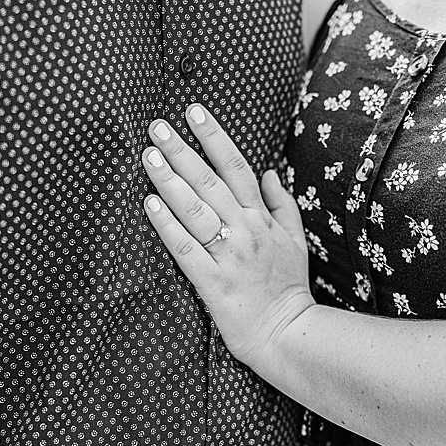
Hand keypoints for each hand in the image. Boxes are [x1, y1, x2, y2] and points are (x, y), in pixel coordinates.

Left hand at [140, 102, 316, 374]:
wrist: (290, 333)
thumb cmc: (288, 286)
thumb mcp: (296, 240)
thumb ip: (283, 204)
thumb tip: (271, 171)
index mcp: (261, 218)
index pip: (235, 167)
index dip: (213, 137)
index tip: (193, 112)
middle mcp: (245, 230)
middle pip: (209, 182)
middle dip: (182, 150)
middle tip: (157, 125)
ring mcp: (228, 254)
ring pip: (196, 209)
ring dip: (170, 181)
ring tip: (149, 156)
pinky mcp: (212, 281)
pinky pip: (186, 249)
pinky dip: (168, 225)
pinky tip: (150, 204)